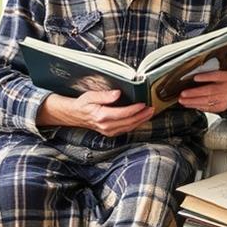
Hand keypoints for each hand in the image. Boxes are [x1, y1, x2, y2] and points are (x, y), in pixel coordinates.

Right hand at [39, 89, 153, 136]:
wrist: (74, 115)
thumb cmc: (82, 104)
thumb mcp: (90, 96)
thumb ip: (104, 95)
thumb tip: (117, 93)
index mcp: (102, 116)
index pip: (123, 114)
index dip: (135, 109)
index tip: (143, 104)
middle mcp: (106, 126)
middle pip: (129, 122)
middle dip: (142, 116)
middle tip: (151, 109)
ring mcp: (108, 131)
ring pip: (129, 127)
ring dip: (141, 121)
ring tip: (149, 113)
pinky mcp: (110, 133)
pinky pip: (126, 129)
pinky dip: (135, 124)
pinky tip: (140, 119)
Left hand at [177, 70, 226, 112]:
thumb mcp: (224, 74)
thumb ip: (212, 74)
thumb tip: (194, 77)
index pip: (217, 76)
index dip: (206, 77)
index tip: (195, 78)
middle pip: (210, 91)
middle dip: (194, 93)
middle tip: (183, 94)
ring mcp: (225, 99)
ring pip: (208, 101)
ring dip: (193, 101)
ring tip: (183, 101)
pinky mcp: (222, 107)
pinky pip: (209, 108)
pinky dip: (198, 106)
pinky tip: (190, 105)